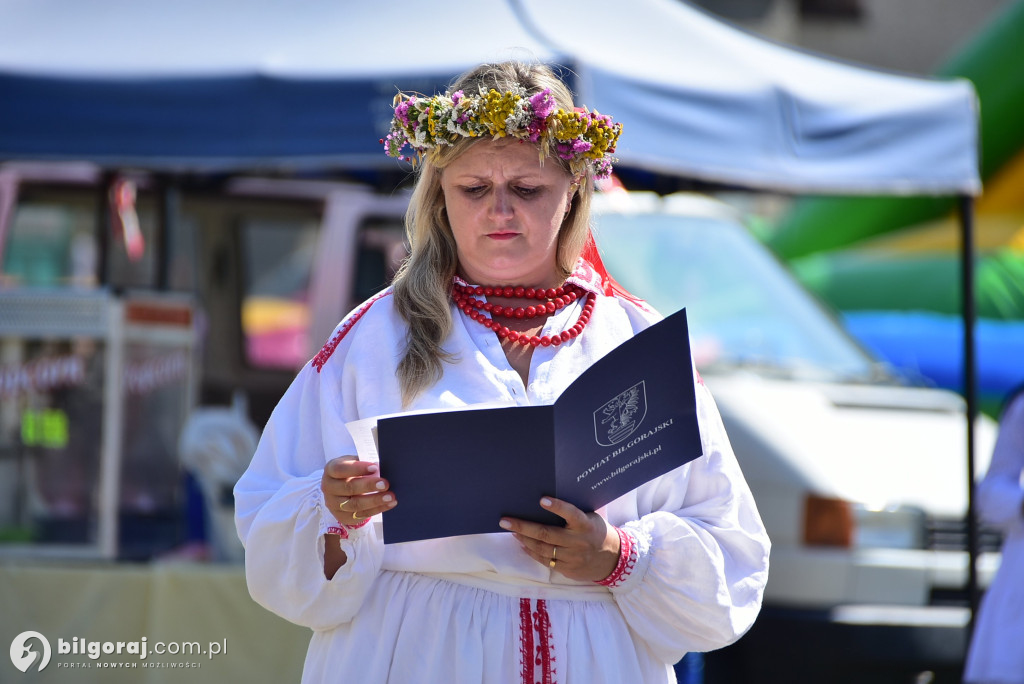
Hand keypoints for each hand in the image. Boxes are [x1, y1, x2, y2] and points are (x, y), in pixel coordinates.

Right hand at [321, 457, 395, 525]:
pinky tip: (389, 503)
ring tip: (390, 496)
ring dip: (374, 500)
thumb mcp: (354, 462)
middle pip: (348, 488)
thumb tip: (382, 468)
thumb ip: (365, 465)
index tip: (375, 467)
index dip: (357, 468)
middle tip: (385, 484)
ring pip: (354, 504)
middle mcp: (329, 488)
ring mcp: (334, 504)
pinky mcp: (343, 517)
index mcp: (331, 470)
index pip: (341, 469)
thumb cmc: (351, 471)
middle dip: (368, 486)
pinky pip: (361, 514)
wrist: (341, 489)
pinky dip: (378, 509)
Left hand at [499, 497, 619, 581]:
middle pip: (546, 534)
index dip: (557, 506)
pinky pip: (545, 561)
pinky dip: (532, 552)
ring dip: (524, 539)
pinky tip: (523, 543)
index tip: (541, 499)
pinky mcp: (567, 569)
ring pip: (542, 549)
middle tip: (505, 521)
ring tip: (512, 530)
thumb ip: (574, 514)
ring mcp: (572, 558)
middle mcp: (578, 542)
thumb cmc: (596, 532)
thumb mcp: (591, 518)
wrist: (612, 560)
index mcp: (586, 525)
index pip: (571, 513)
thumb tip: (545, 502)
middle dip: (523, 527)